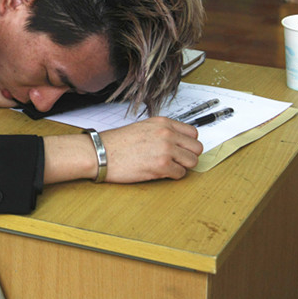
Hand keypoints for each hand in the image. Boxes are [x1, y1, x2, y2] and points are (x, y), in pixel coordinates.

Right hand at [42, 117, 201, 183]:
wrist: (100, 153)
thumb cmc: (116, 143)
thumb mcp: (142, 128)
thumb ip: (161, 132)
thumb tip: (177, 142)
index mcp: (163, 123)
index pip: (193, 133)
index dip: (187, 144)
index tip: (181, 149)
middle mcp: (167, 134)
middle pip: (197, 148)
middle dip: (188, 156)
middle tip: (176, 160)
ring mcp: (166, 150)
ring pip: (192, 162)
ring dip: (182, 167)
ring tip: (167, 167)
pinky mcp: (162, 166)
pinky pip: (180, 174)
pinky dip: (172, 176)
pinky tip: (159, 172)